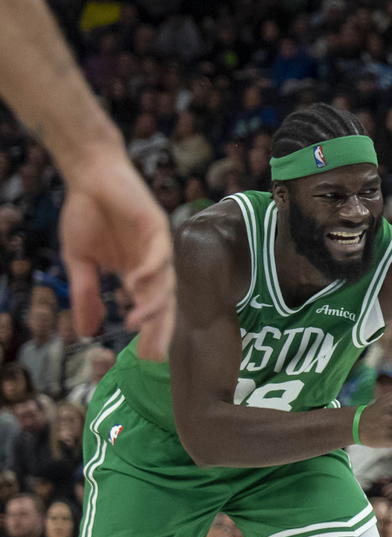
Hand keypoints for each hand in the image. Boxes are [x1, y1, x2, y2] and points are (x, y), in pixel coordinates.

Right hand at [58, 148, 175, 357]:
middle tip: (155, 354)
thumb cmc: (87, 215)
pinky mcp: (157, 226)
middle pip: (164, 303)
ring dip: (153, 302)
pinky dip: (150, 269)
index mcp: (139, 275)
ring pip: (164, 281)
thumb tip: (86, 332)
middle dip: (160, 329)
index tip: (148, 358)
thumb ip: (86, 294)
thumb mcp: (80, 261)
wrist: (89, 175)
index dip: (152, 333)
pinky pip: (158, 253)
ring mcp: (158, 246)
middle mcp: (154, 265)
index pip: (151, 309)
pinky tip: (137, 283)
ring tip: (139, 321)